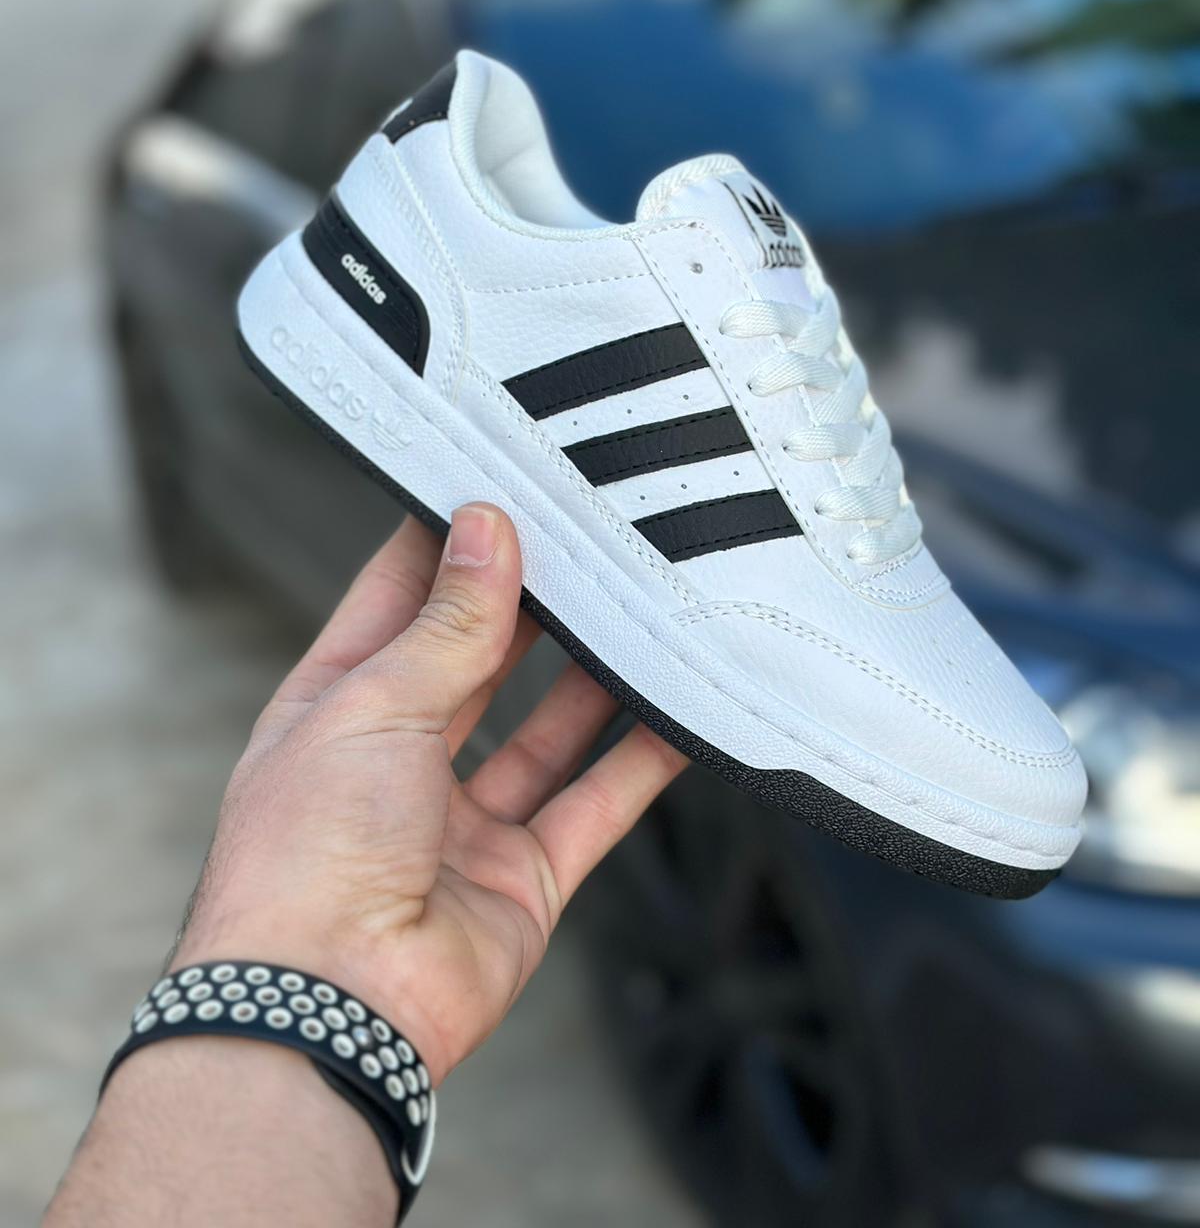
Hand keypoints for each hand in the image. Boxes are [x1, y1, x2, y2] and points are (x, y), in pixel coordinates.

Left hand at [173, 503, 686, 1084]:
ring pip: (545, 731)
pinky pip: (594, 806)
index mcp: (335, 711)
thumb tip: (485, 533)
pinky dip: (639, 761)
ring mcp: (461, 825)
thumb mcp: (371, 706)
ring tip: (640, 608)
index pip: (396, 604)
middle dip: (529, 604)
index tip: (498, 488)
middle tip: (585, 540)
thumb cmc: (305, 856)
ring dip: (592, 676)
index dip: (445, 547)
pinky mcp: (523, 879)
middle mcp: (397, 764)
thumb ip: (446, 626)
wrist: (323, 1011)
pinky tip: (677, 712)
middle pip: (478, 662)